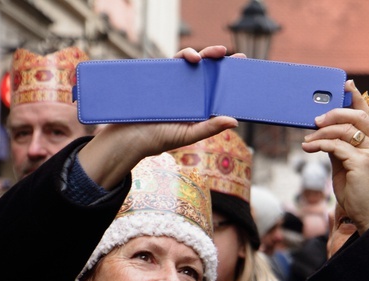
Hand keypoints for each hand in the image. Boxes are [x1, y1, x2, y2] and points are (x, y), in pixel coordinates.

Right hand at [79, 46, 238, 188]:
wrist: (127, 137)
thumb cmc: (158, 139)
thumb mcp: (188, 136)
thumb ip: (210, 128)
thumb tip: (235, 120)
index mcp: (197, 107)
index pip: (216, 88)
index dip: (228, 76)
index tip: (241, 63)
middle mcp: (187, 94)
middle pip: (204, 72)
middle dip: (215, 59)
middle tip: (225, 53)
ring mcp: (173, 85)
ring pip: (189, 64)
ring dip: (199, 54)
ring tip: (203, 57)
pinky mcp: (158, 79)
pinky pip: (171, 64)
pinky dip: (181, 57)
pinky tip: (189, 58)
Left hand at [301, 80, 368, 233]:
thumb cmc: (359, 194)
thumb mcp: (347, 167)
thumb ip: (340, 150)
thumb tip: (324, 137)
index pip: (368, 115)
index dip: (357, 98)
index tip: (346, 84)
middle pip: (357, 118)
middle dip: (335, 114)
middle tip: (316, 119)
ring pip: (345, 131)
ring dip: (322, 132)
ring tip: (308, 138)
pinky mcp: (362, 164)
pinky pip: (337, 147)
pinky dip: (320, 144)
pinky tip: (308, 147)